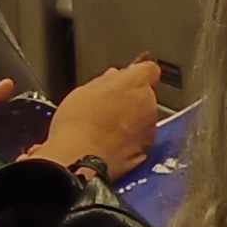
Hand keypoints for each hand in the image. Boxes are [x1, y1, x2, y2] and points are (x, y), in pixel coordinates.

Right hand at [35, 58, 166, 178]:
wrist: (78, 158)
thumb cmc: (77, 123)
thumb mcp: (83, 92)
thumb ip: (105, 81)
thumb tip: (114, 76)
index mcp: (134, 83)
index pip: (150, 69)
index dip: (138, 74)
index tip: (127, 78)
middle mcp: (148, 104)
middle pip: (145, 96)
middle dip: (131, 100)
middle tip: (107, 109)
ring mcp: (149, 129)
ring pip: (144, 119)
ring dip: (132, 122)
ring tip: (105, 130)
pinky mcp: (145, 150)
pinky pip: (140, 140)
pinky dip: (130, 141)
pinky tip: (110, 145)